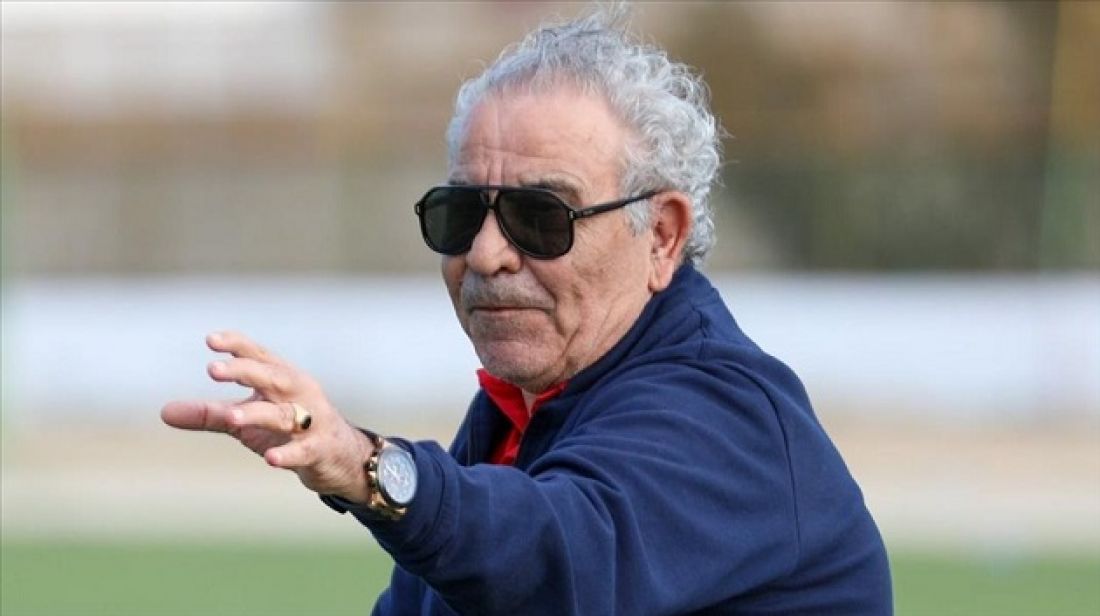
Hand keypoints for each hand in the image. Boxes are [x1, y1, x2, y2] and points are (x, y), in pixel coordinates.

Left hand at [161, 331, 374, 502]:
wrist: (339, 456)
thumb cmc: (287, 429)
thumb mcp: (246, 420)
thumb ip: (209, 414)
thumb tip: (164, 412)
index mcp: (281, 378)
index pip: (258, 355)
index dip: (237, 346)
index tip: (210, 340)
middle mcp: (299, 393)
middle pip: (273, 377)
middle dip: (246, 371)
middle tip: (214, 370)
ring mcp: (312, 420)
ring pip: (283, 414)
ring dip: (257, 414)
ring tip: (231, 417)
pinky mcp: (320, 449)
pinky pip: (304, 450)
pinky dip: (288, 454)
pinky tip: (270, 459)